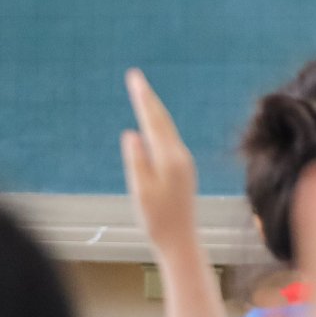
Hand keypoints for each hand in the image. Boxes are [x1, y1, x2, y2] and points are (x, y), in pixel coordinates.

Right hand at [122, 68, 225, 316]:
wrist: (181, 239)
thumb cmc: (157, 219)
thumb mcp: (141, 191)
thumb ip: (137, 160)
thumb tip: (132, 132)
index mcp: (170, 158)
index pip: (154, 120)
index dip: (143, 97)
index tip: (134, 77)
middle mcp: (180, 155)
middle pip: (161, 120)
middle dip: (147, 98)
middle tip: (135, 77)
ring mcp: (183, 162)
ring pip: (167, 129)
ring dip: (154, 110)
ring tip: (143, 93)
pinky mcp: (182, 169)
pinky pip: (168, 139)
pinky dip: (158, 126)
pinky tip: (154, 124)